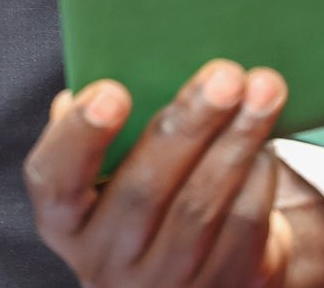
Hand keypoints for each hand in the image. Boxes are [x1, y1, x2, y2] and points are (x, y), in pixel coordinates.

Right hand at [22, 61, 323, 286]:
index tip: (113, 90)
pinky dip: (257, 180)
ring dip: (237, 142)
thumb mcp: (108, 159)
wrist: (190, 261)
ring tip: (264, 89)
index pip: (55, 179)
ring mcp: (161, 285)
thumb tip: (112, 58)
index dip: (80, 136)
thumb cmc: (142, 180)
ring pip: (200, 209)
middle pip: (142, 191)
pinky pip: (240, 232)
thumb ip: (98, 118)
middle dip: (189, 126)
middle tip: (225, 75)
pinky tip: (267, 140)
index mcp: (64, 218)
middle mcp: (103, 261)